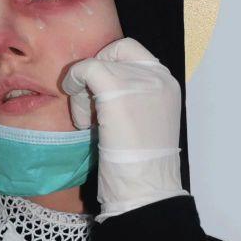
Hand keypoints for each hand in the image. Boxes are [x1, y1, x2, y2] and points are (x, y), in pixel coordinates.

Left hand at [61, 37, 188, 221]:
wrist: (146, 190)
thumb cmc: (141, 163)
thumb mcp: (146, 117)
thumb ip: (133, 93)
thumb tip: (98, 81)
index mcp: (167, 83)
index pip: (131, 51)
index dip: (109, 65)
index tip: (99, 92)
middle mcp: (158, 77)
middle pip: (113, 54)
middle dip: (95, 74)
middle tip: (92, 106)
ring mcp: (139, 82)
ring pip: (96, 65)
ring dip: (83, 93)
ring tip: (90, 123)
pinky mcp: (117, 91)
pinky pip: (85, 70)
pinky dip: (73, 84)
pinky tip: (80, 117)